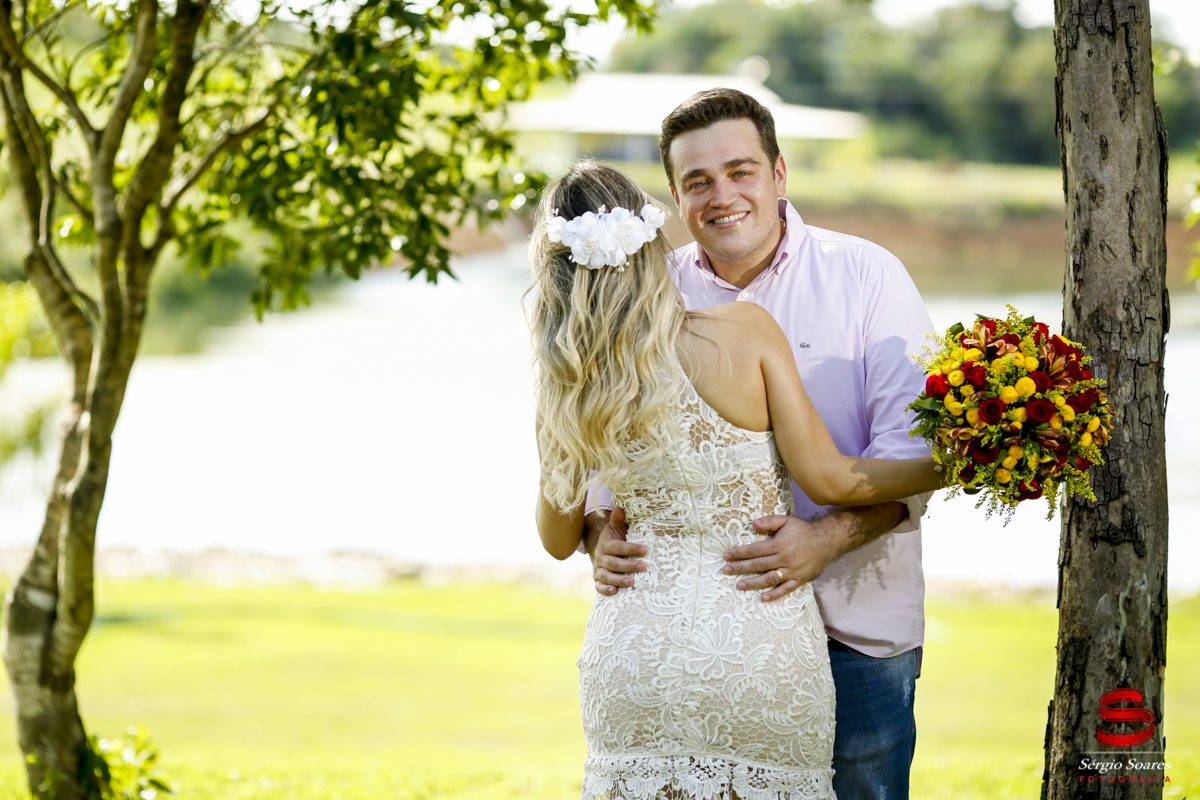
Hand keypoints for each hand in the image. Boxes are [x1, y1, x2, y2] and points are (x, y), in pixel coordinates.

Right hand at [585, 508, 646, 595]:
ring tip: (632, 582)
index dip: (630, 548)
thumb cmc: (616, 539)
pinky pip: (599, 587)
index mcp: (605, 544)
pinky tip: (615, 592)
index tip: (645, 550)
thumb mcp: (616, 528)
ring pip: (606, 576)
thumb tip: (620, 509)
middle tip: (644, 567)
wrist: (603, 550)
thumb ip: (618, 520)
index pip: (617, 547)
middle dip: (628, 565)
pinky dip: (605, 590)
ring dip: (618, 579)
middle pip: (613, 563)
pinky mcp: (598, 580)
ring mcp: (598, 570)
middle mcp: (600, 558)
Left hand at [722, 515, 839, 601]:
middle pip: (758, 565)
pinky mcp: (800, 579)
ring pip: (769, 579)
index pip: (754, 550)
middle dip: (739, 568)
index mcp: (779, 544)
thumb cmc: (804, 530)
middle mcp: (784, 559)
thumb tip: (753, 523)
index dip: (739, 553)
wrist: (828, 541)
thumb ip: (770, 521)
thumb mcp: (787, 520)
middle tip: (725, 571)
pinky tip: (763, 598)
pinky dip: (775, 594)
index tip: (726, 556)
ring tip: (739, 585)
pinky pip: (786, 589)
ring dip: (753, 583)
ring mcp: (792, 571)